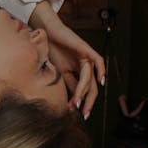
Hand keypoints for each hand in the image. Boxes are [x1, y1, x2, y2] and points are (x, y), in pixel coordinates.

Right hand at [30, 1, 105, 118]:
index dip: (81, 102)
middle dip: (88, 102)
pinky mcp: (86, 49)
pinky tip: (101, 81)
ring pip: (89, 79)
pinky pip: (98, 60)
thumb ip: (67, 84)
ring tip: (77, 101)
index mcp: (77, 72)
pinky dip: (101, 70)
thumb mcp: (58, 71)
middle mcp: (84, 66)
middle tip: (84, 114)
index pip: (83, 90)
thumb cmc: (50, 50)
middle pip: (91, 87)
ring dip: (84, 91)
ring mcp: (86, 58)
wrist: (45, 34)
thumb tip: (69, 101)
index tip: (77, 113)